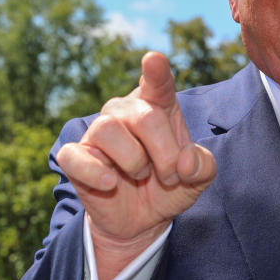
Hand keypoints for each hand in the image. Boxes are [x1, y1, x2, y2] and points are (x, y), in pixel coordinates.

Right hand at [56, 51, 215, 279]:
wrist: (142, 220)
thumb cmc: (168, 186)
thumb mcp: (197, 179)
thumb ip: (203, 166)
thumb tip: (185, 162)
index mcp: (156, 106)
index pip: (157, 83)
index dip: (155, 72)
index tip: (154, 59)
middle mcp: (124, 112)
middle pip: (145, 117)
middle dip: (166, 154)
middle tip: (171, 176)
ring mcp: (97, 132)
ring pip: (109, 129)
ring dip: (134, 161)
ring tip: (140, 176)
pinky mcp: (76, 156)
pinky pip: (75, 155)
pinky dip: (94, 171)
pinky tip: (110, 184)